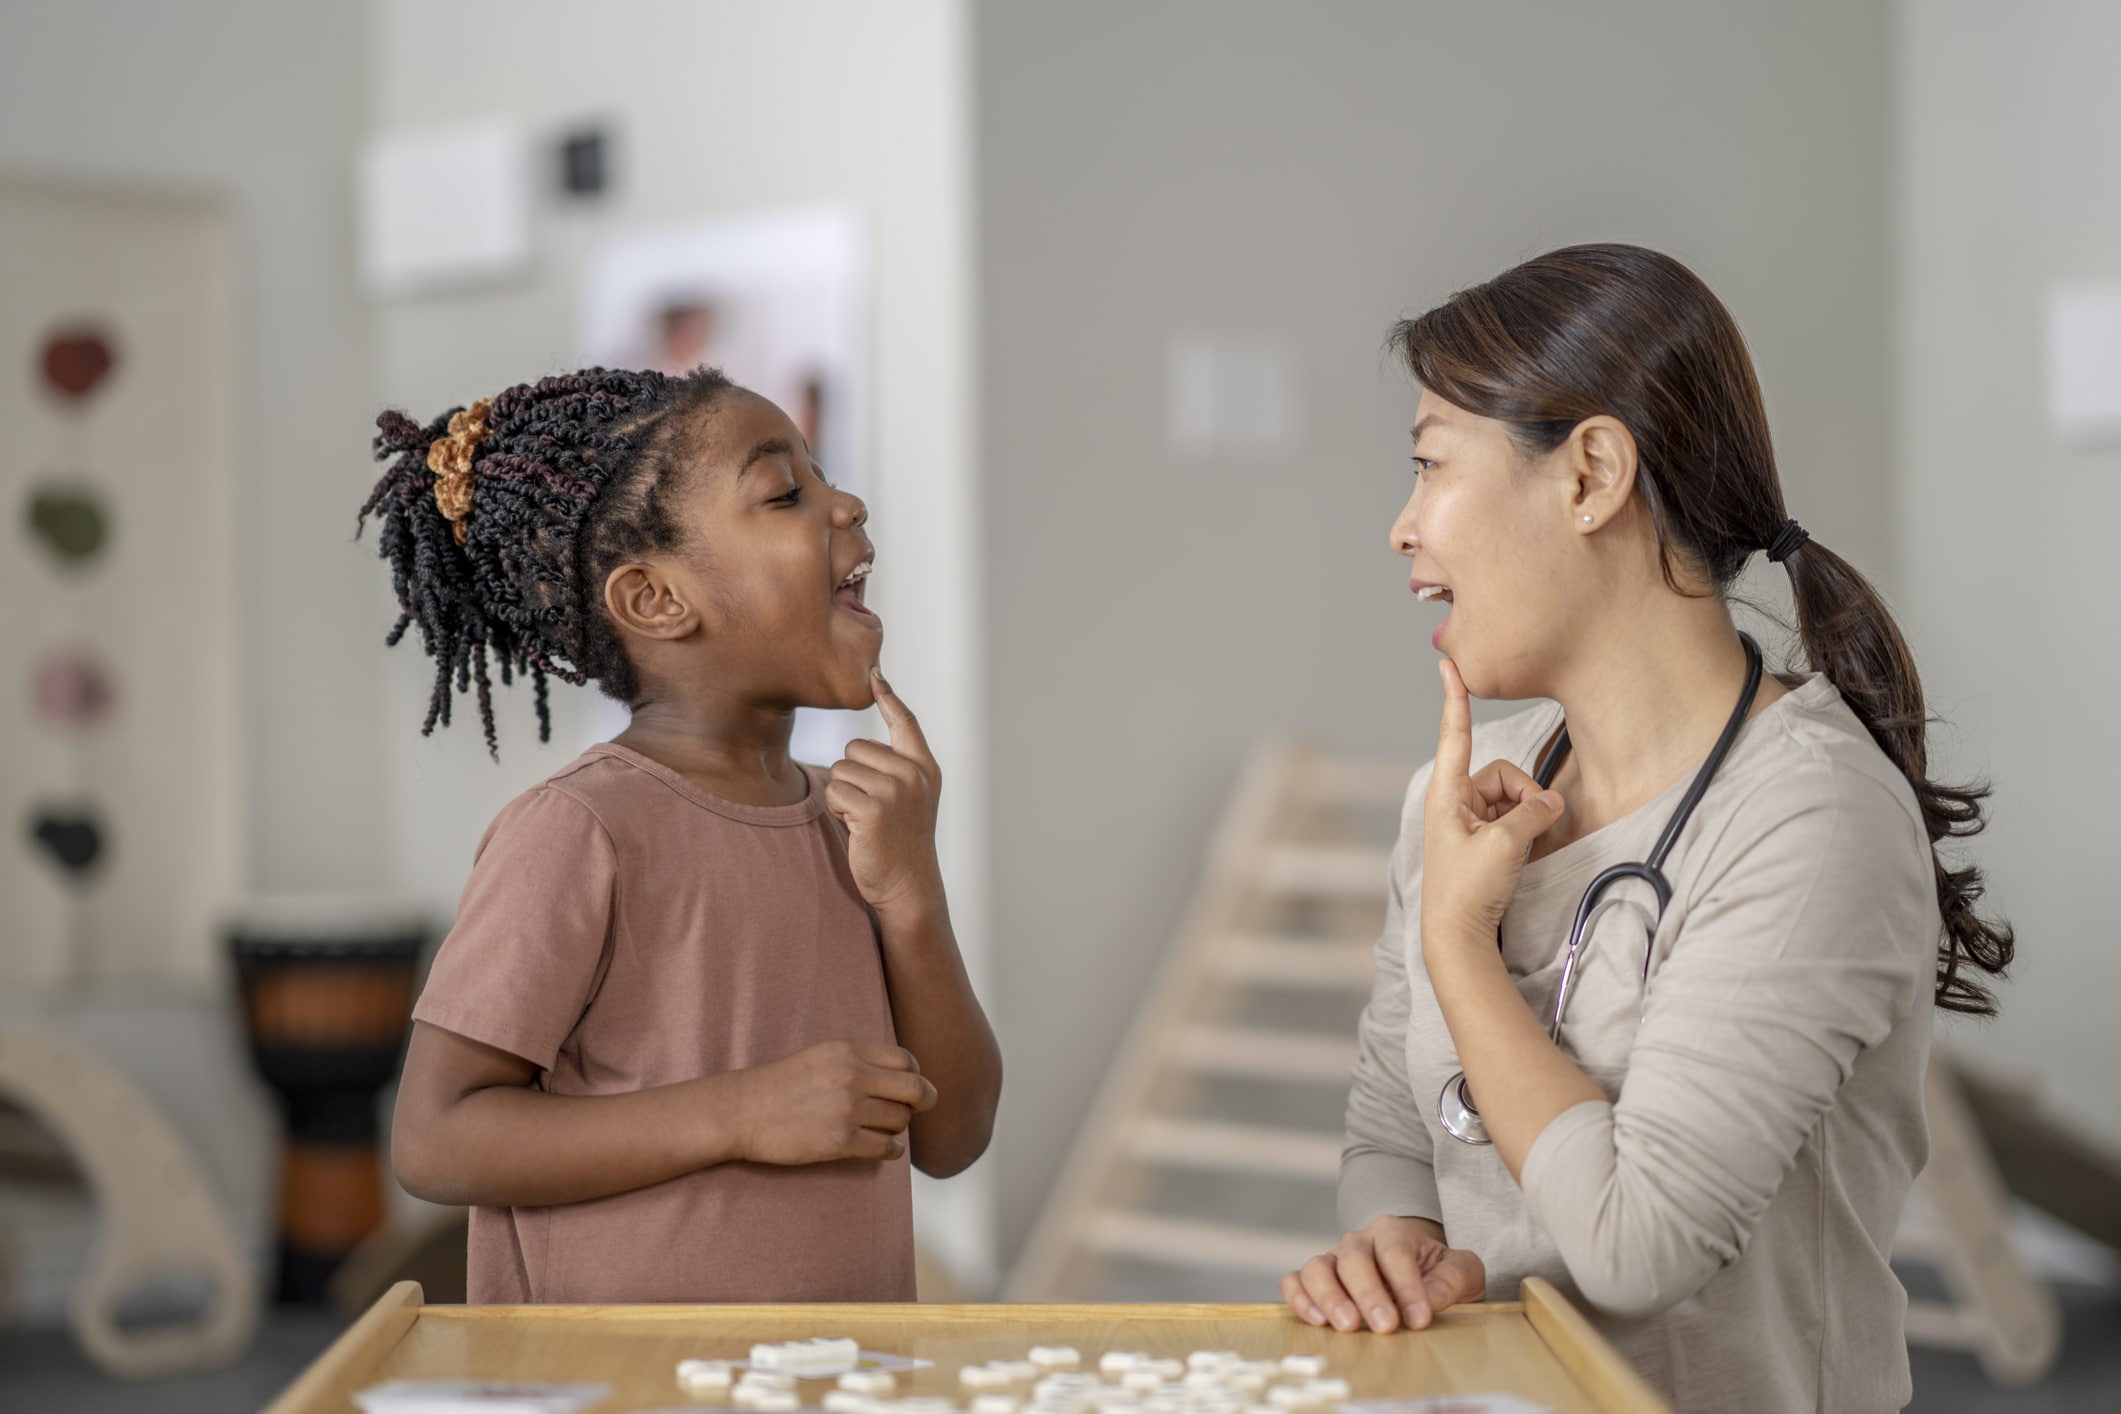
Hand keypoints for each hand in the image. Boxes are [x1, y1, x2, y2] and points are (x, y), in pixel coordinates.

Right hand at [733, 1040, 938, 1164]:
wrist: (742, 1110)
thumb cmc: (780, 1085)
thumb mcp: (821, 1055)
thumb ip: (858, 1061)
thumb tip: (900, 1077)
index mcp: (847, 1051)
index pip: (905, 1060)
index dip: (916, 1074)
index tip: (912, 1085)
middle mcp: (851, 1077)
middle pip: (913, 1089)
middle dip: (923, 1100)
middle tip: (920, 1108)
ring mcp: (846, 1110)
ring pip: (900, 1121)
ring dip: (898, 1127)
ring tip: (883, 1128)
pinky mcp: (839, 1142)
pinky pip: (885, 1148)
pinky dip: (891, 1150)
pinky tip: (884, 1148)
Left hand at [827, 671, 944, 914]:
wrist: (908, 886)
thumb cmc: (901, 843)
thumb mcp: (909, 798)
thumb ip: (896, 766)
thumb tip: (864, 739)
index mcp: (924, 768)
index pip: (906, 723)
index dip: (889, 698)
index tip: (876, 676)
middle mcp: (913, 775)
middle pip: (855, 748)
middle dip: (851, 776)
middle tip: (870, 809)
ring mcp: (895, 791)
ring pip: (841, 770)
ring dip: (842, 795)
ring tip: (864, 820)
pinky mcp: (873, 809)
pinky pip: (834, 791)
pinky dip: (836, 810)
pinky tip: (856, 828)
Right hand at [1282, 1216, 1485, 1332]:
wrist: (1416, 1275)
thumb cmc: (1438, 1275)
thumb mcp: (1462, 1272)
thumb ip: (1453, 1279)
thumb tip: (1431, 1298)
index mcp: (1394, 1232)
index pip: (1395, 1252)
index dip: (1407, 1286)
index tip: (1420, 1319)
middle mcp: (1358, 1241)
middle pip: (1354, 1258)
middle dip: (1369, 1294)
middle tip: (1385, 1326)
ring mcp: (1332, 1260)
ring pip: (1317, 1268)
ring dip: (1329, 1297)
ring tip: (1348, 1326)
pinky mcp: (1314, 1281)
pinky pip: (1294, 1282)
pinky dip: (1299, 1298)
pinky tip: (1318, 1320)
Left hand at [1421, 658, 1566, 947]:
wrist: (1458, 937)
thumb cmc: (1468, 890)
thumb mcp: (1506, 845)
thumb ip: (1533, 813)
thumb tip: (1551, 803)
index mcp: (1447, 795)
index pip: (1454, 736)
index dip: (1455, 699)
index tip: (1448, 664)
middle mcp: (1455, 802)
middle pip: (1504, 774)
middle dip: (1525, 797)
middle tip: (1527, 831)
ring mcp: (1468, 821)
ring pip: (1514, 798)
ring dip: (1528, 817)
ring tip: (1520, 850)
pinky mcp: (1481, 839)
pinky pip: (1514, 819)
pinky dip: (1526, 830)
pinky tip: (1523, 855)